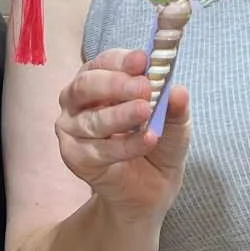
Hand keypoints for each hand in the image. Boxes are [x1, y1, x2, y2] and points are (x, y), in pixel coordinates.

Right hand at [55, 48, 189, 222]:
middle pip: (86, 86)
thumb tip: (177, 91)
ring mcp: (72, 130)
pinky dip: (126, 145)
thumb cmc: (156, 146)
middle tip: (144, 87)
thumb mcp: (174, 123)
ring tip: (146, 111)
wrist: (150, 190)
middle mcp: (77, 102)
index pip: (103, 63)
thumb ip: (174, 107)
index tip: (144, 60)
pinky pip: (100, 150)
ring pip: (92, 120)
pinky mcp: (75, 158)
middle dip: (116, 84)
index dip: (122, 60)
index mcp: (98, 82)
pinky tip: (148, 139)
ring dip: (121, 115)